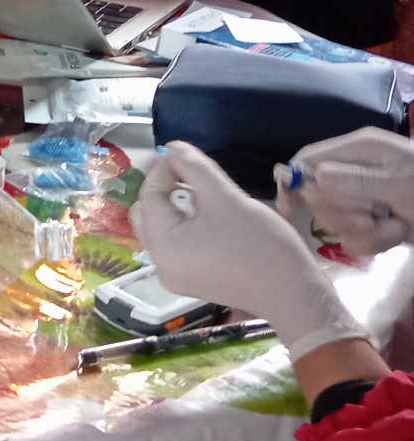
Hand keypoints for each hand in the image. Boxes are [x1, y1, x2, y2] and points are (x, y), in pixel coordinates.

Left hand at [133, 142, 363, 360]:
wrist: (293, 293)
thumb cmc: (259, 243)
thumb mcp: (225, 196)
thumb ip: (195, 167)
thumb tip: (172, 147)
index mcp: (162, 245)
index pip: (149, 195)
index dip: (164, 169)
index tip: (187, 155)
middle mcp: (160, 264)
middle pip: (148, 214)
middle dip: (164, 188)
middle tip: (191, 172)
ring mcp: (175, 276)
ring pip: (162, 228)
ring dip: (175, 206)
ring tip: (203, 192)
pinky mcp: (192, 281)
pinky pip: (177, 245)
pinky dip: (185, 225)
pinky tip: (208, 216)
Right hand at [284, 127, 413, 255]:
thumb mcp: (398, 184)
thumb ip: (355, 180)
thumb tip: (314, 176)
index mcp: (358, 150)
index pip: (307, 159)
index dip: (294, 181)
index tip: (290, 209)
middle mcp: (355, 172)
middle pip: (318, 196)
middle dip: (343, 212)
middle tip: (372, 213)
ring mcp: (365, 199)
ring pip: (336, 222)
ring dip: (364, 231)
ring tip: (392, 224)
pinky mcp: (375, 222)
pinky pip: (354, 240)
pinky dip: (376, 243)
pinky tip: (397, 233)